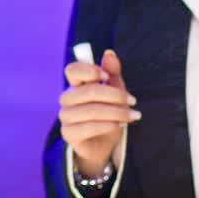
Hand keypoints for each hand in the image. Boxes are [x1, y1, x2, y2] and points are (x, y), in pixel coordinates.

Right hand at [59, 49, 138, 175]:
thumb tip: (109, 53)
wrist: (102, 144)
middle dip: (115, 95)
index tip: (107, 76)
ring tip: (132, 116)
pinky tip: (119, 125)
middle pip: (88, 91)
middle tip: (132, 100)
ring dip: (116, 112)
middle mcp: (67, 99)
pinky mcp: (68, 133)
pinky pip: (89, 127)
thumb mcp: (114, 92)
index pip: (72, 70)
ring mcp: (66, 116)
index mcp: (76, 85)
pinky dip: (108, 125)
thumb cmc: (108, 115)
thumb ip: (112, 73)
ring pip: (91, 110)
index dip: (90, 70)